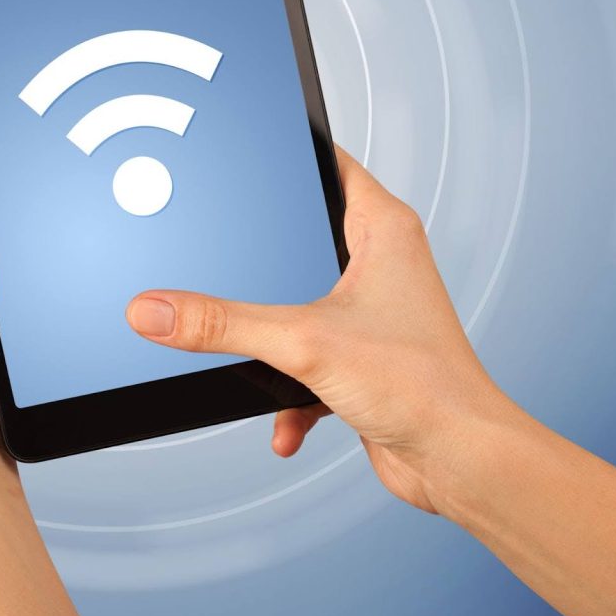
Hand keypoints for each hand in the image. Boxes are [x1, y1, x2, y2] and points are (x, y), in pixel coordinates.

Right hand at [125, 146, 501, 513]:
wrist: (459, 463)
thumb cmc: (425, 388)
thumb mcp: (302, 342)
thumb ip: (222, 324)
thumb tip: (155, 309)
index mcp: (382, 230)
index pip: (330, 161)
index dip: (288, 151)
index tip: (246, 152)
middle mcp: (379, 262)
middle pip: (302, 233)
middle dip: (262, 254)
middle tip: (224, 250)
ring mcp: (369, 310)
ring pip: (297, 298)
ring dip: (271, 333)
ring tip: (255, 347)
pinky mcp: (359, 356)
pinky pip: (304, 355)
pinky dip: (286, 386)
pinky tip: (285, 415)